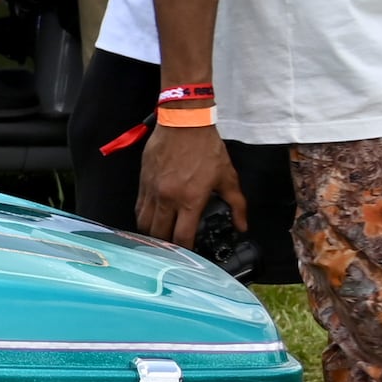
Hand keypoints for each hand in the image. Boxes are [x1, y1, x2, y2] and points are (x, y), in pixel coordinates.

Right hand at [139, 121, 246, 252]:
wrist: (184, 124)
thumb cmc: (207, 148)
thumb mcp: (228, 177)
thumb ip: (237, 204)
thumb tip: (242, 226)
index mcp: (190, 199)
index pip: (182, 236)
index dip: (185, 251)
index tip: (190, 257)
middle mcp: (167, 199)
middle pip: (159, 235)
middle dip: (166, 247)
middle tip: (174, 252)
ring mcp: (152, 191)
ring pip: (144, 224)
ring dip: (151, 235)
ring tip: (160, 241)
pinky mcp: (143, 183)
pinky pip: (139, 208)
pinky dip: (143, 219)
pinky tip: (151, 222)